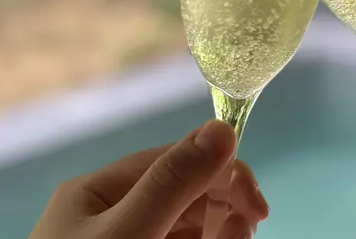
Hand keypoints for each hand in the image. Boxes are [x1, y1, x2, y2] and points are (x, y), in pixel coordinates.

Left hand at [31, 120, 267, 238]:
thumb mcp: (127, 233)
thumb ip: (172, 183)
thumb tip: (222, 127)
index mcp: (99, 192)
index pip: (173, 158)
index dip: (220, 172)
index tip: (256, 207)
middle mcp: (112, 214)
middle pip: (184, 191)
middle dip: (222, 205)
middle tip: (250, 227)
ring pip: (189, 223)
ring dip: (219, 229)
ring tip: (232, 238)